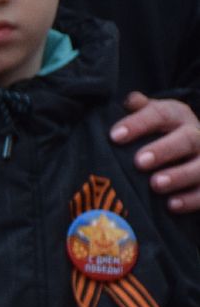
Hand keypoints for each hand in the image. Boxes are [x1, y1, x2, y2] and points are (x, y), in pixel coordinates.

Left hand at [110, 91, 199, 211]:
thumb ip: (139, 110)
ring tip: (156, 184)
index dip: (138, 124)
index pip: (160, 115)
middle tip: (139, 161)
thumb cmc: (160, 134)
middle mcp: (197, 136)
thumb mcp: (151, 117)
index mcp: (178, 116)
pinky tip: (171, 205)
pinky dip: (190, 200)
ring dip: (179, 176)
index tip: (115, 136)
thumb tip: (129, 100)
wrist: (193, 148)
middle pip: (186, 140)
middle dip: (163, 150)